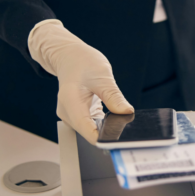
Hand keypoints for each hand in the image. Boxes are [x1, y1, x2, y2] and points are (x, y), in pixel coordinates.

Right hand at [29, 20, 133, 143]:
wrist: (70, 58)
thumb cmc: (83, 63)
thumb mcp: (102, 75)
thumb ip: (114, 96)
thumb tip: (127, 112)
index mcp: (70, 102)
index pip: (86, 130)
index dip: (103, 137)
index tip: (120, 137)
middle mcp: (67, 113)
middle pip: (90, 132)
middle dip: (108, 131)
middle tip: (123, 119)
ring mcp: (71, 116)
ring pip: (92, 130)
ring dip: (106, 126)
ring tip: (114, 111)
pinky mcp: (76, 117)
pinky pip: (92, 125)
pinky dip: (103, 122)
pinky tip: (109, 112)